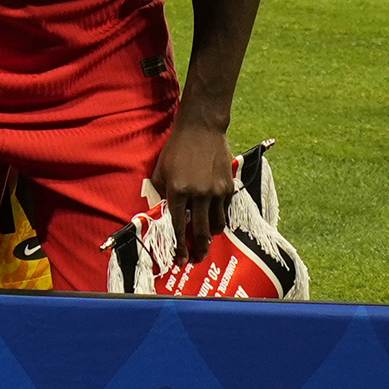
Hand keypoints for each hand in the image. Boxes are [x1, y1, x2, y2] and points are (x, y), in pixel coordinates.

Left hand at [151, 122, 237, 262]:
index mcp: (177, 191)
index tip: (180, 260)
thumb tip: (163, 213)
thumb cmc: (176, 149)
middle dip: (198, 249)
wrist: (201, 129)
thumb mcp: (160, 171)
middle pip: (200, 232)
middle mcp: (198, 194)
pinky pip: (226, 211)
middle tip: (197, 259)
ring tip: (206, 241)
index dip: (179, 247)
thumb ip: (161, 193)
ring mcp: (216, 191)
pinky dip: (220, 218)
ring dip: (210, 236)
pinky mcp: (228, 187)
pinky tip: (215, 220)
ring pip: (217, 225)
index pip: (177, 226)